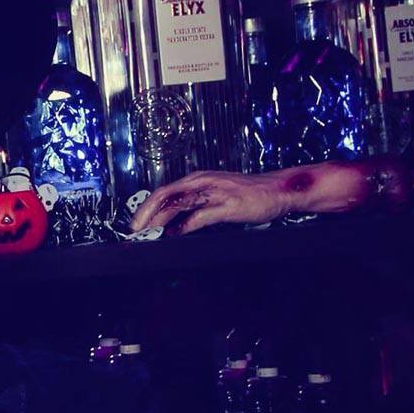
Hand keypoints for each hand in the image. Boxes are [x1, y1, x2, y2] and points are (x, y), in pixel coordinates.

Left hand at [129, 170, 299, 234]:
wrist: (279, 189)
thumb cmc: (248, 194)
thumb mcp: (216, 197)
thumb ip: (194, 208)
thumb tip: (173, 225)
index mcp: (198, 179)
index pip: (164, 191)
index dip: (146, 206)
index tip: (135, 223)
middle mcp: (203, 182)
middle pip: (165, 195)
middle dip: (145, 212)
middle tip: (134, 229)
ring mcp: (215, 192)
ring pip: (179, 203)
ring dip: (160, 218)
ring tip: (148, 232)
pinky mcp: (228, 205)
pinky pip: (202, 215)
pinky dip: (185, 225)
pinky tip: (175, 233)